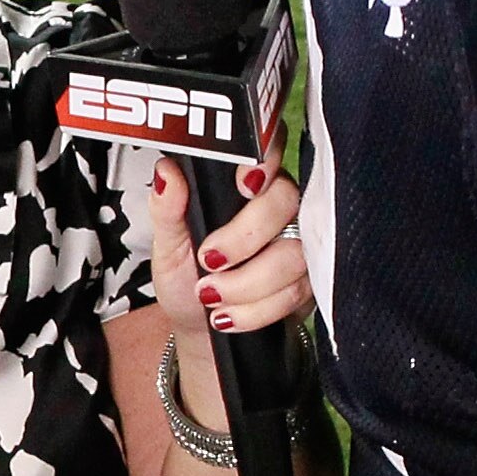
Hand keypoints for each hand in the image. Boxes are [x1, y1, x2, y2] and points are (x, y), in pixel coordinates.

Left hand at [146, 161, 312, 336]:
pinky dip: (258, 310)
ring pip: (293, 254)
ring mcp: (299, 243)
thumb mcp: (168, 244)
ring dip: (246, 284)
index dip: (265, 161)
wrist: (202, 324)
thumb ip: (167, 208)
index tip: (245, 185)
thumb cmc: (186, 276)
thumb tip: (167, 171)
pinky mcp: (309, 281)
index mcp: (245, 185)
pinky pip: (297, 292)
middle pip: (285, 202)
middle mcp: (279, 208)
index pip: (269, 151)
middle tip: (207, 261)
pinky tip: (231, 315)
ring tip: (211, 296)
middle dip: (243, 239)